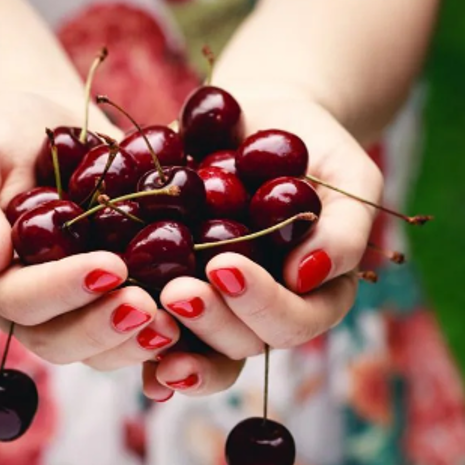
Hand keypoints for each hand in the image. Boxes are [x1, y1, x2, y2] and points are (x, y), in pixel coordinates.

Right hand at [0, 92, 182, 369]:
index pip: (19, 300)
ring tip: (174, 320)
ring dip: (133, 341)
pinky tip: (190, 321)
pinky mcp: (111, 301)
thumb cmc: (0, 136)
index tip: (109, 266)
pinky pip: (130, 335)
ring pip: (96, 350)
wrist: (48, 127)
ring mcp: (71, 309)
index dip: (61, 289)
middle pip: (57, 339)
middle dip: (102, 326)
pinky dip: (159, 335)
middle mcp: (28, 306)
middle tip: (148, 304)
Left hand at [143, 87, 382, 399]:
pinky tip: (116, 331)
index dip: (262, 305)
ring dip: (171, 339)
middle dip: (211, 323)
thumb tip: (308, 276)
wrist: (254, 117)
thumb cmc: (312, 144)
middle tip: (178, 293)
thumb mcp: (348, 174)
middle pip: (243, 345)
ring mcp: (216, 308)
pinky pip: (154, 329)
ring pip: (198, 347)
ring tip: (140, 308)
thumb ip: (345, 227)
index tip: (225, 267)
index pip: (295, 322)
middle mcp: (263, 314)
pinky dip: (137, 342)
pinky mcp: (170, 291)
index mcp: (313, 296)